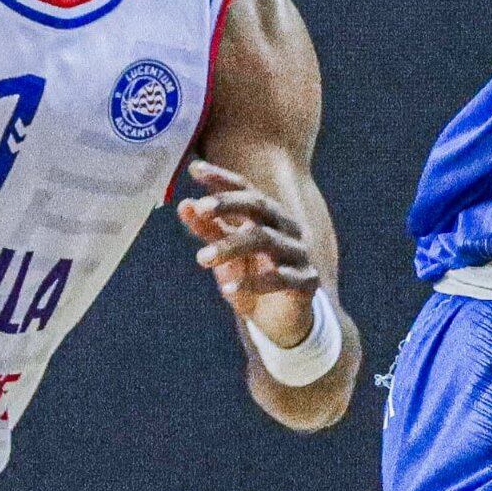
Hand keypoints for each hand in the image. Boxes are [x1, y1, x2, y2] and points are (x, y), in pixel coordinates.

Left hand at [176, 159, 324, 336]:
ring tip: (202, 258)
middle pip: (259, 205)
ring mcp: (299, 252)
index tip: (194, 169)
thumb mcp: (224, 253)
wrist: (281, 321)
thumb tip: (184, 204)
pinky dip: (254, 283)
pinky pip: (282, 278)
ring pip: (265, 239)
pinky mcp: (307, 281)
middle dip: (228, 203)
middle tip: (201, 209)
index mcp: (267, 215)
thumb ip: (207, 229)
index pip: (246, 188)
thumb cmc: (251, 276)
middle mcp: (286, 226)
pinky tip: (228, 289)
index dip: (222, 177)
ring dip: (231, 246)